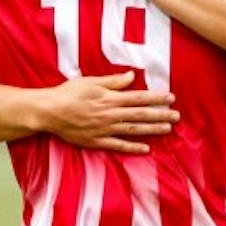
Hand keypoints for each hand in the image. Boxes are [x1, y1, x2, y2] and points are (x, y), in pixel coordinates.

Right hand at [39, 72, 177, 153]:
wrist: (48, 112)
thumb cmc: (68, 93)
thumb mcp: (91, 81)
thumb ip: (113, 81)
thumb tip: (132, 76)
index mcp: (110, 98)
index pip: (139, 98)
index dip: (157, 98)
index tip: (171, 98)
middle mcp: (110, 114)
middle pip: (140, 114)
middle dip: (160, 114)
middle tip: (177, 116)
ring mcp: (104, 129)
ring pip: (133, 130)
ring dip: (152, 130)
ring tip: (167, 129)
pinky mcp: (96, 141)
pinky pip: (118, 145)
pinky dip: (133, 147)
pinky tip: (146, 148)